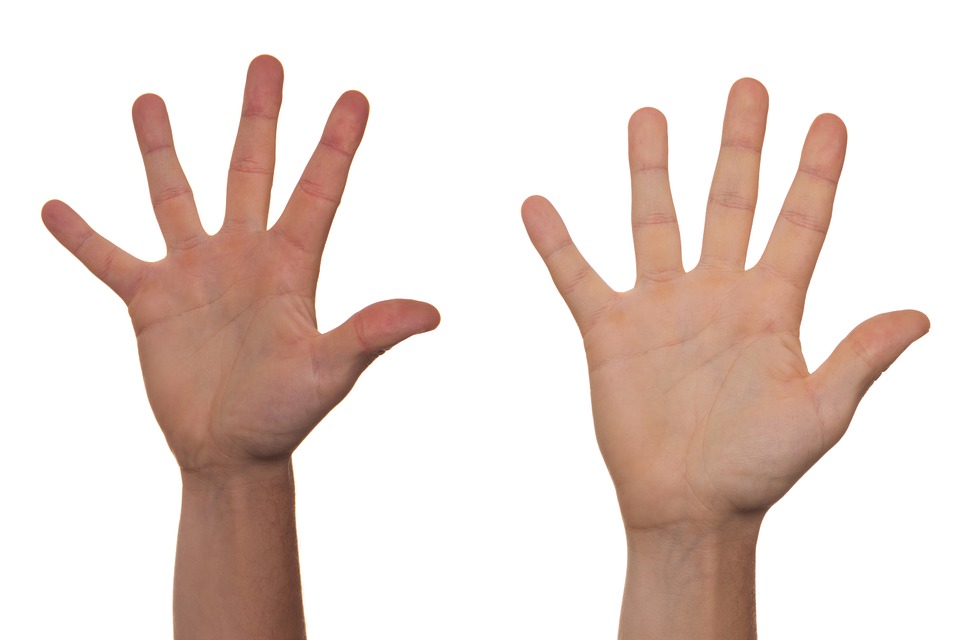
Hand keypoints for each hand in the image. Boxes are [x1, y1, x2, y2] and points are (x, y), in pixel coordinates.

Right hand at [43, 56, 439, 475]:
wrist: (230, 454)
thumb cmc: (284, 416)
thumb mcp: (328, 372)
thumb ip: (369, 335)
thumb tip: (433, 313)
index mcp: (291, 266)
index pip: (318, 190)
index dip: (338, 143)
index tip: (357, 96)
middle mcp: (245, 256)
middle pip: (252, 170)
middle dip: (259, 117)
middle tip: (267, 63)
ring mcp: (196, 274)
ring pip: (176, 196)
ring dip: (161, 151)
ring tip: (148, 99)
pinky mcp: (150, 301)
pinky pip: (109, 258)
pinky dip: (82, 236)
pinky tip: (53, 207)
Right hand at [522, 79, 927, 535]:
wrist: (686, 508)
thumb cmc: (757, 470)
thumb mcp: (820, 416)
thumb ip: (859, 359)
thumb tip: (920, 315)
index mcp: (771, 308)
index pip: (800, 224)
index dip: (816, 174)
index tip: (829, 121)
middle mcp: (716, 295)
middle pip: (729, 202)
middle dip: (740, 145)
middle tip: (749, 88)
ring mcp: (661, 308)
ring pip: (653, 221)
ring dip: (651, 169)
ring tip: (648, 115)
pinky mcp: (610, 332)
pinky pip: (577, 276)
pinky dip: (556, 242)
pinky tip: (537, 204)